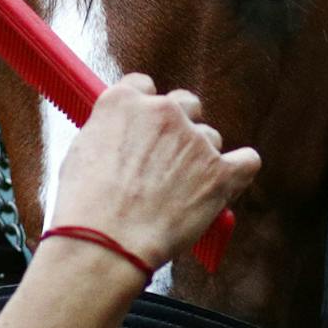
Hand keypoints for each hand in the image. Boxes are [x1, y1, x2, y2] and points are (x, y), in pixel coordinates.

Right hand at [48, 75, 259, 268]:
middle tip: (167, 160)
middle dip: (179, 127)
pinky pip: (246, 161)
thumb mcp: (81, 152)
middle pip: (185, 104)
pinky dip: (239, 171)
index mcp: (123, 102)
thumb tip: (122, 139)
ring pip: (210, 137)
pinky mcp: (219, 172)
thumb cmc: (85, 207)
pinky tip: (227, 182)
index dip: (146, 110)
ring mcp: (194, 140)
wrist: (105, 241)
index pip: (144, 86)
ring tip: (181, 191)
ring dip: (201, 157)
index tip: (146, 128)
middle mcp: (162, 111)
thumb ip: (110, 133)